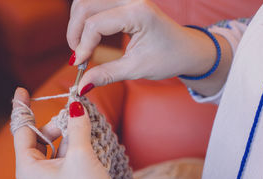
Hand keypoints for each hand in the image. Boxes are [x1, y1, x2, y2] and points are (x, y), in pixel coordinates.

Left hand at [12, 88, 123, 178]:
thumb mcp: (81, 156)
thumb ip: (77, 127)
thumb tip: (76, 104)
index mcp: (28, 168)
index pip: (21, 131)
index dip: (21, 108)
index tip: (21, 90)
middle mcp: (35, 175)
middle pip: (40, 139)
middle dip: (57, 125)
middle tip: (74, 114)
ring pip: (55, 149)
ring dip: (69, 137)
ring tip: (86, 130)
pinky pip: (64, 160)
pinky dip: (74, 149)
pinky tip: (88, 144)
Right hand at [68, 0, 216, 94]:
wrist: (187, 49)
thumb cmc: (168, 58)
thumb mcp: (137, 69)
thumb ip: (106, 75)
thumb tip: (81, 85)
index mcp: (137, 13)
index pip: (95, 24)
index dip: (82, 45)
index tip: (78, 65)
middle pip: (85, 5)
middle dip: (75, 32)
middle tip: (78, 56)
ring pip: (87, 1)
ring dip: (78, 23)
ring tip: (83, 47)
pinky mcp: (125, 1)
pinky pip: (96, 4)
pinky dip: (87, 19)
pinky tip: (90, 37)